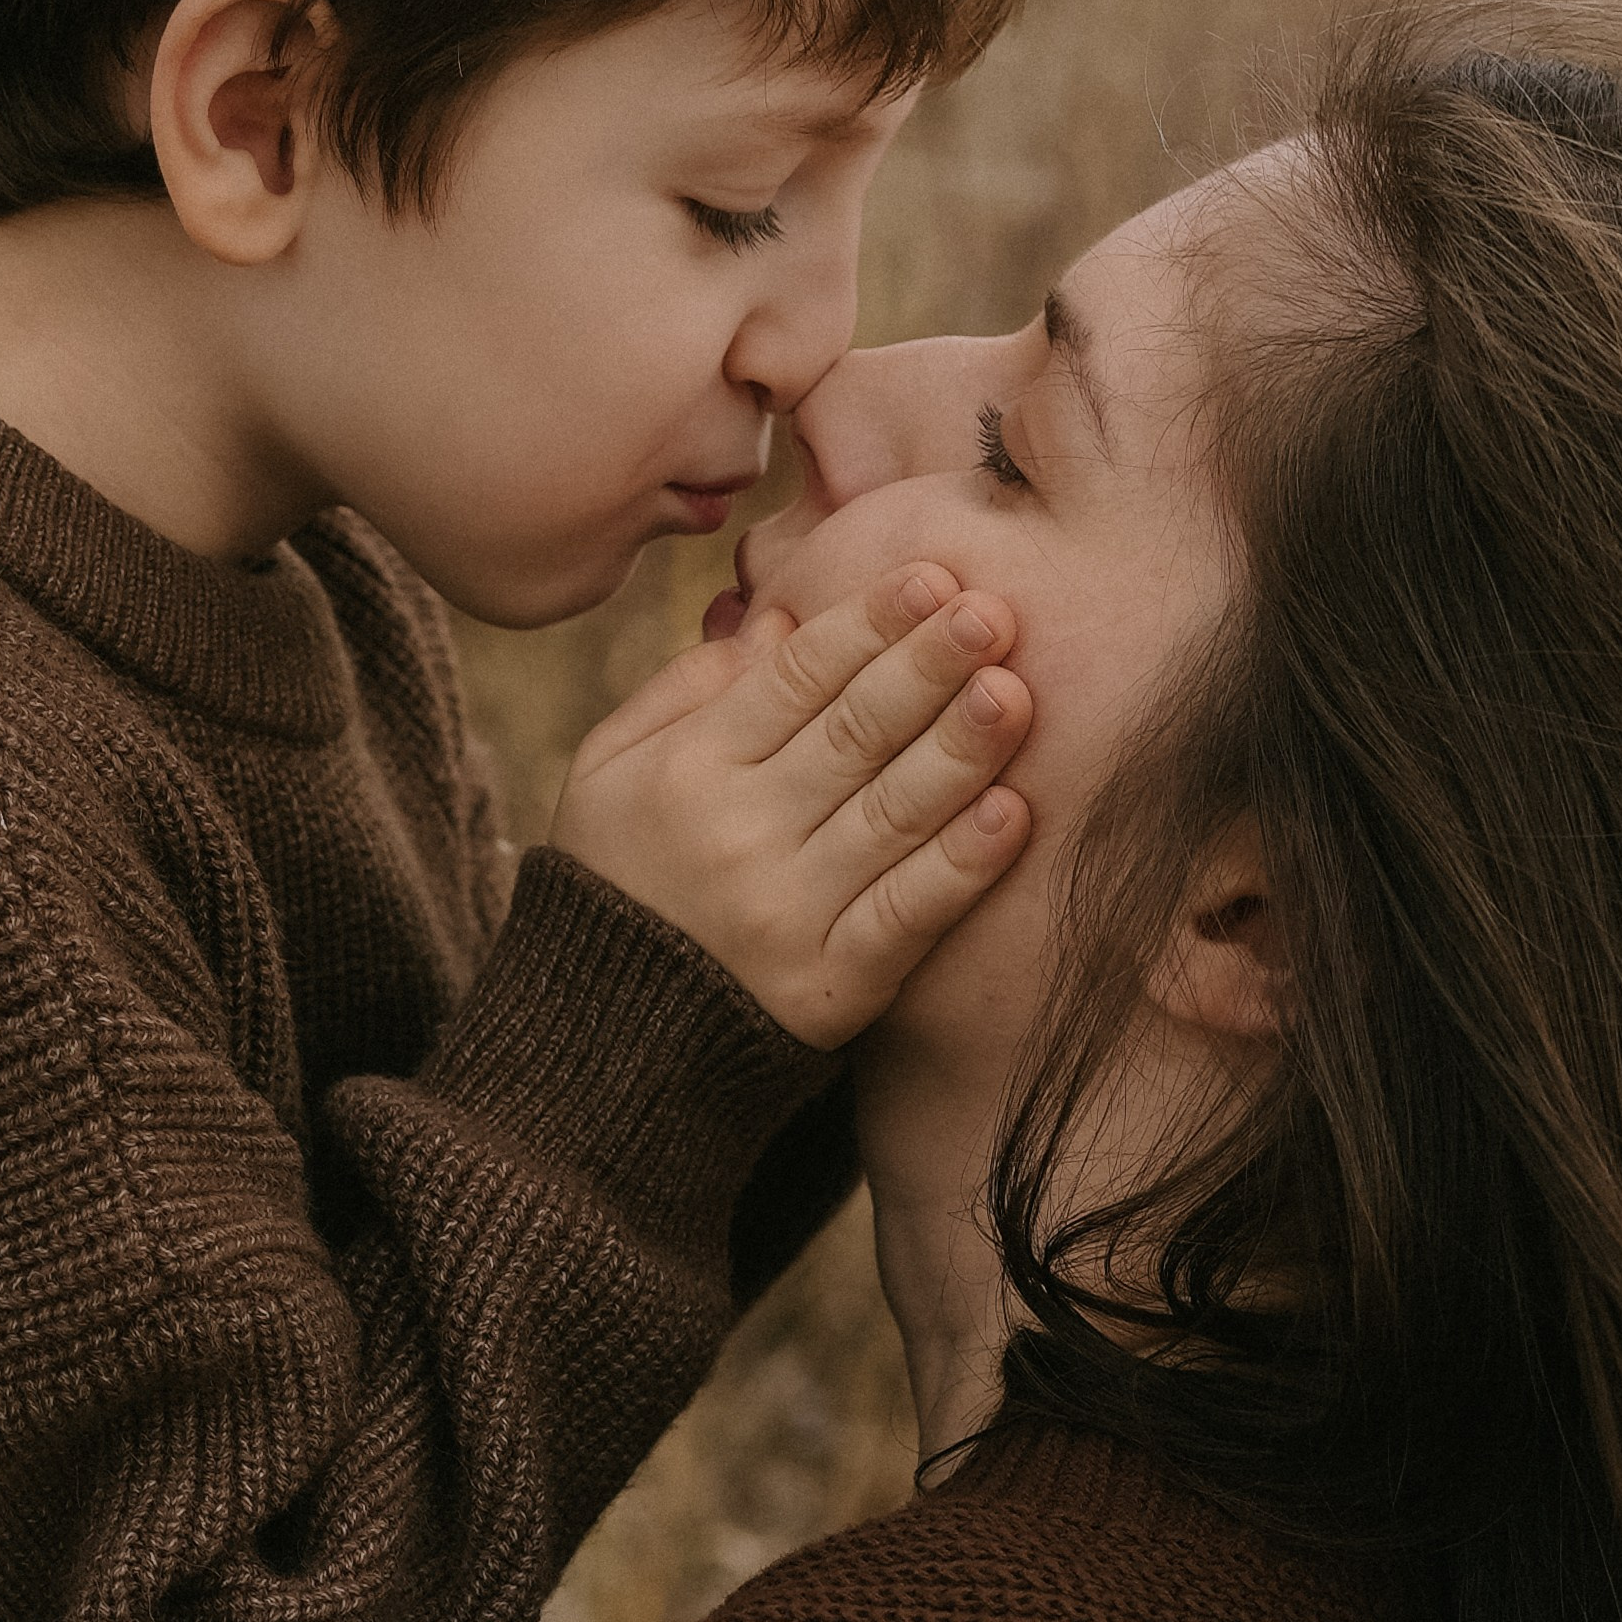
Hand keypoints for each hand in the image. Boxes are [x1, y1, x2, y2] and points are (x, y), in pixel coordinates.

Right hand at [552, 563, 1032, 1046]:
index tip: (931, 577)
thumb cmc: (617, 878)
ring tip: (1015, 693)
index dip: (867, 624)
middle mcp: (738, 834)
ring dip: (960, 750)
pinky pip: (907, 914)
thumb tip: (777, 621)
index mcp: (689, 770)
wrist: (606, 1044)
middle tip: (994, 611)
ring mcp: (788, 913)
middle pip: (852, 734)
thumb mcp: (609, 773)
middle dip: (927, 667)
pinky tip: (1012, 814)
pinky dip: (961, 865)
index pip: (793, 679)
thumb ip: (683, 692)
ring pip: (891, 814)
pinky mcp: (831, 985)